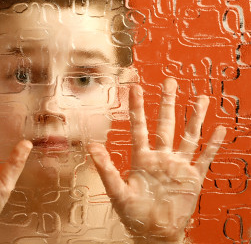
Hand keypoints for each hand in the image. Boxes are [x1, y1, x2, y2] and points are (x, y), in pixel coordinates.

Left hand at [87, 78, 225, 242]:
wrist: (154, 233)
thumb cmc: (133, 214)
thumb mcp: (117, 191)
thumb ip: (105, 168)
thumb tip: (91, 146)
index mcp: (141, 158)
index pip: (139, 127)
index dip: (137, 107)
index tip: (135, 87)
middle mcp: (161, 157)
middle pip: (165, 125)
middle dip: (167, 103)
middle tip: (170, 82)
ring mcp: (178, 166)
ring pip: (188, 137)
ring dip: (194, 118)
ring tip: (201, 99)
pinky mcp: (193, 179)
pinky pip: (204, 159)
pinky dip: (212, 145)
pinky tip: (219, 130)